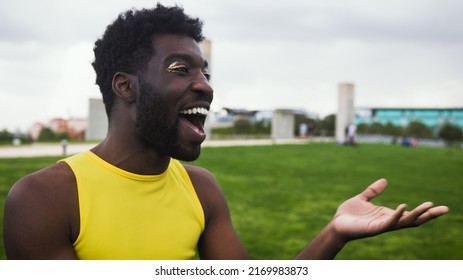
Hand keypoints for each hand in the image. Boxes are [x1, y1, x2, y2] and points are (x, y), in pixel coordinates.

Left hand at [333, 178, 448, 241]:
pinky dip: (397, 215)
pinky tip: (404, 207)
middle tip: (445, 209)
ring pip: (404, 222)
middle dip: (429, 215)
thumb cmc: (348, 214)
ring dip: (417, 215)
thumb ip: (373, 191)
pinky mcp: (374, 228)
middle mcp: (388, 221)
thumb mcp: (362, 199)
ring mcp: (382, 226)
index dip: (424, 211)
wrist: (336, 225)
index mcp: (387, 214)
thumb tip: (385, 180)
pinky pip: (388, 223)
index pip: (410, 214)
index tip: (438, 206)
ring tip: (429, 207)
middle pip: (413, 220)